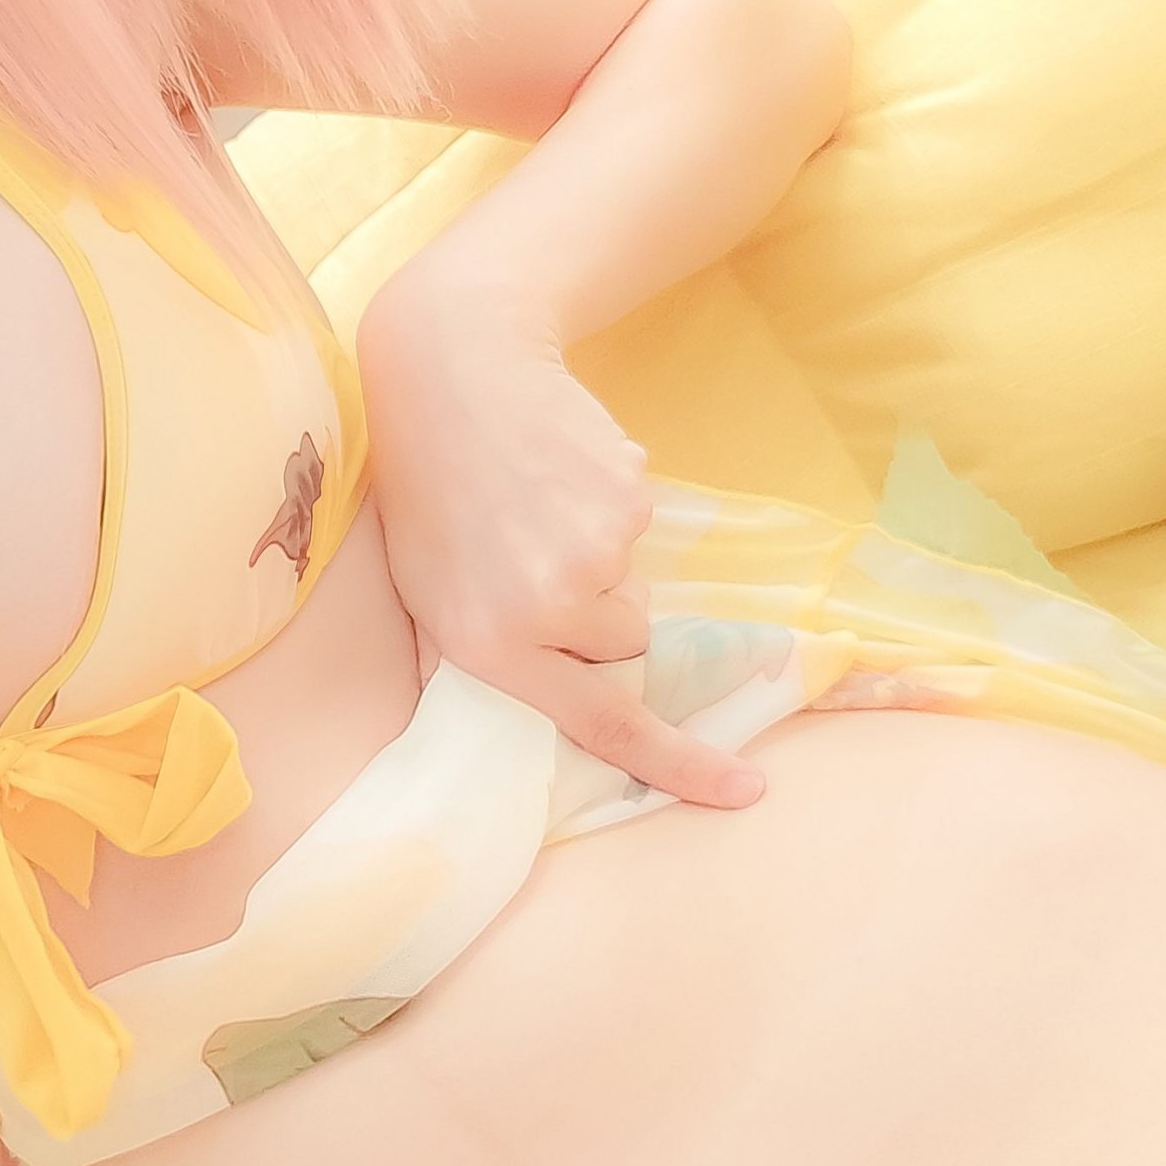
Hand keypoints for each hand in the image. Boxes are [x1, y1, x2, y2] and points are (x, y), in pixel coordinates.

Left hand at [354, 268, 763, 809]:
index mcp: (488, 645)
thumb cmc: (426, 488)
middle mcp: (546, 610)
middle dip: (600, 613)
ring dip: (601, 556)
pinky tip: (556, 470)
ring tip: (533, 505)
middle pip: (626, 644)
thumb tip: (497, 714)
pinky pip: (640, 523)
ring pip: (635, 583)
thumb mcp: (422, 589)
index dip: (679, 763)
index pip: (599, 722)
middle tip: (533, 555)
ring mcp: (594, 553)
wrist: (451, 374)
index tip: (743, 791)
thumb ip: (468, 657)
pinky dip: (608, 503)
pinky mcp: (629, 497)